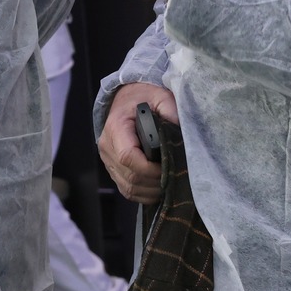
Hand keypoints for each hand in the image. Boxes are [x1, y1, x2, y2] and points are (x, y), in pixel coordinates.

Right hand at [100, 82, 179, 204]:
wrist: (127, 99)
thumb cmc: (144, 98)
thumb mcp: (160, 96)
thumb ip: (170, 110)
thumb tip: (182, 132)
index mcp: (116, 127)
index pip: (128, 157)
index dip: (150, 169)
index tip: (169, 167)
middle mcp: (107, 146)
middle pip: (130, 176)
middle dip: (155, 182)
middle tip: (175, 178)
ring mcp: (107, 159)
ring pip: (128, 187)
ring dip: (150, 191)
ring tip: (169, 185)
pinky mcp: (112, 168)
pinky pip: (126, 189)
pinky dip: (143, 194)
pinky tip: (158, 189)